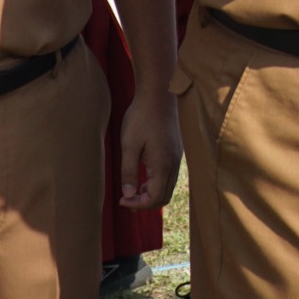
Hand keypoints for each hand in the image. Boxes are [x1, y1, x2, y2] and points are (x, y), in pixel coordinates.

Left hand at [118, 88, 181, 209]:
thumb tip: (128, 195)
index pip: (154, 198)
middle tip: (126, 199)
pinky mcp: (176, 151)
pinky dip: (157, 183)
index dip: (137, 204)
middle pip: (163, 197)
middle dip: (145, 203)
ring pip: (168, 187)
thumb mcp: (129, 145)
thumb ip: (129, 172)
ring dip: (151, 193)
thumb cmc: (141, 117)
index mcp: (163, 165)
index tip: (121, 199)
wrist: (158, 93)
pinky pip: (170, 176)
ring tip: (134, 189)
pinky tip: (144, 175)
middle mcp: (174, 165)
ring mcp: (177, 158)